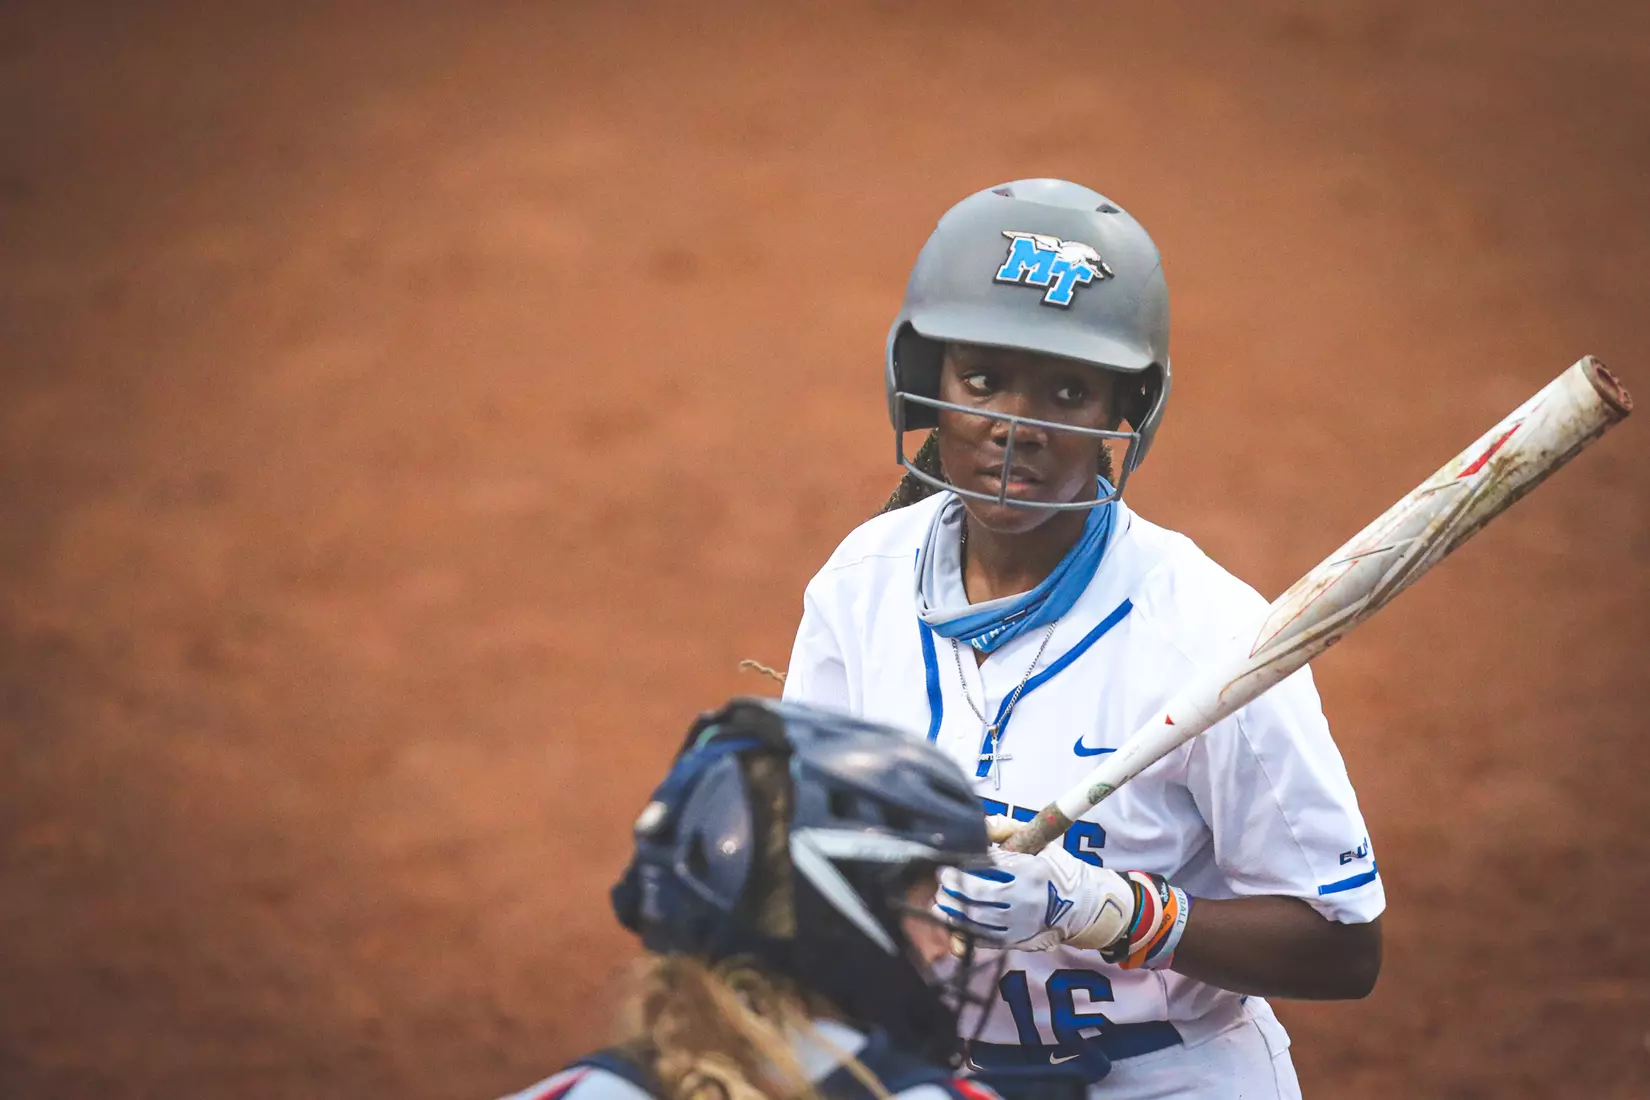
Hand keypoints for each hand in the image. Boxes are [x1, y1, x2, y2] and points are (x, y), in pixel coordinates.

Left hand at [935, 818, 1135, 951]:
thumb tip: (982, 822)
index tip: (945, 864)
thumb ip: (1009, 829)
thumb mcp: (1041, 843)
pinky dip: (964, 931)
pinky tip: (953, 921)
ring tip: (940, 901)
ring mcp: (1020, 922)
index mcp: (1030, 871)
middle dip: (953, 887)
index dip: (962, 867)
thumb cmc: (1058, 871)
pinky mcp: (1017, 940)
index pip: (988, 867)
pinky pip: (984, 939)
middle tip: (941, 880)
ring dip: (953, 909)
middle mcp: (1025, 898)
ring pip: (976, 919)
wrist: (1084, 907)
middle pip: (977, 894)